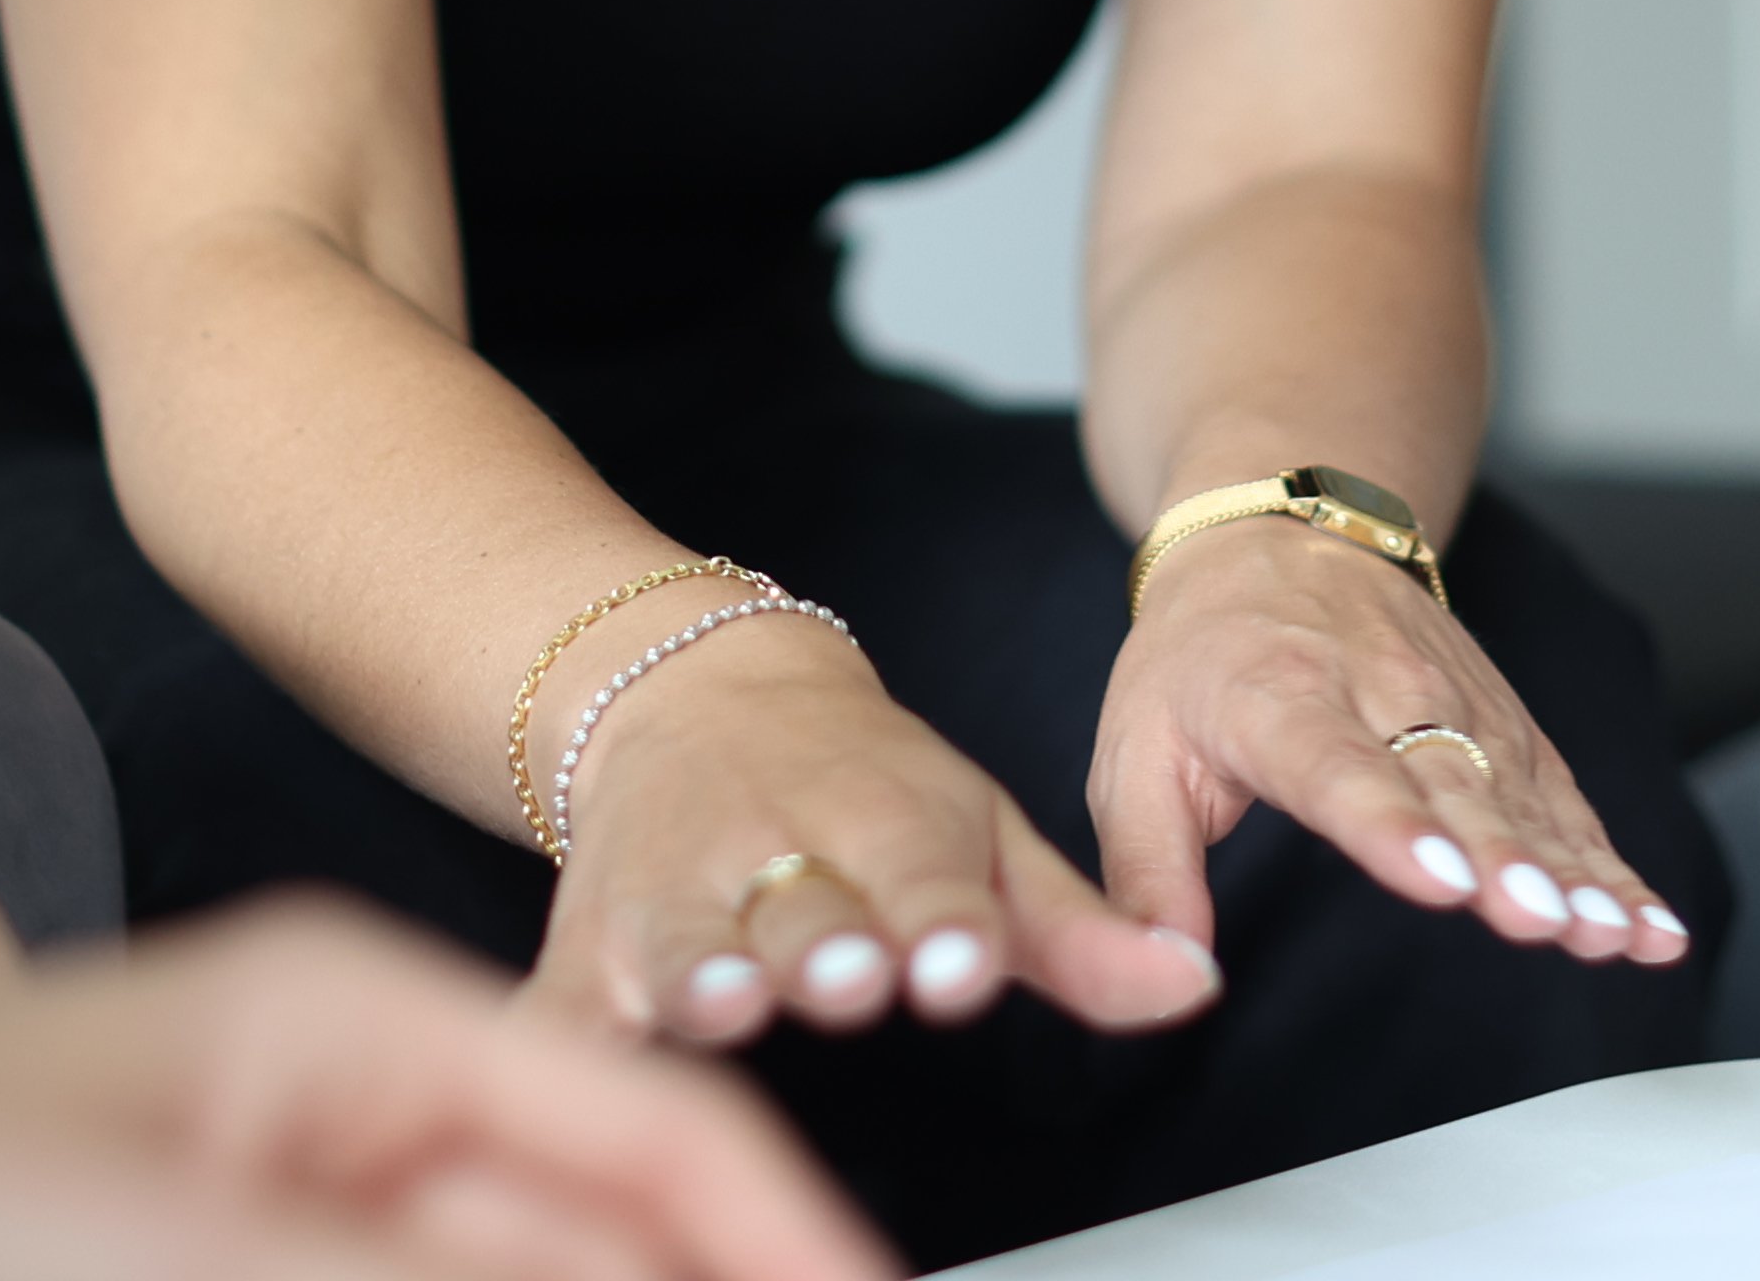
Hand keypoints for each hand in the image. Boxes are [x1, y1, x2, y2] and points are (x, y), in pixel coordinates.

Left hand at [0, 893, 902, 1280]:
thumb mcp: (189, 1245)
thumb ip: (442, 1280)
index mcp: (352, 1021)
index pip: (652, 1134)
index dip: (791, 1243)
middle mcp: (328, 1101)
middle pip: (581, 1225)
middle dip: (685, 1279)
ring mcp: (260, 1197)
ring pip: (485, 1265)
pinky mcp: (193, 1261)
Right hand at [528, 599, 1211, 1052]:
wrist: (686, 689)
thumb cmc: (861, 789)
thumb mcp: (978, 836)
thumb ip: (1081, 931)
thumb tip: (1195, 985)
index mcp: (879, 821)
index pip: (921, 873)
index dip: (941, 921)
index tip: (963, 963)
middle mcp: (771, 852)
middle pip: (801, 912)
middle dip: (826, 946)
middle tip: (852, 973)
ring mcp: (670, 896)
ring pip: (685, 942)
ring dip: (705, 974)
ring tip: (728, 997)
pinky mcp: (585, 943)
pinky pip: (565, 1002)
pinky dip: (564, 1036)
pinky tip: (569, 1070)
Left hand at [1091, 512, 1689, 975]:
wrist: (1279, 531)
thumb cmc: (1199, 660)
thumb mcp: (1135, 754)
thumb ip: (1148, 871)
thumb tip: (1169, 974)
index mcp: (1277, 700)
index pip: (1336, 767)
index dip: (1390, 824)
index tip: (1439, 877)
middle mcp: (1379, 693)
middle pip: (1450, 784)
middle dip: (1503, 860)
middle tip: (1544, 925)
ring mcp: (1455, 702)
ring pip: (1520, 793)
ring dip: (1573, 871)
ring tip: (1618, 938)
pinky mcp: (1504, 722)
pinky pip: (1562, 799)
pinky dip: (1608, 861)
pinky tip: (1649, 923)